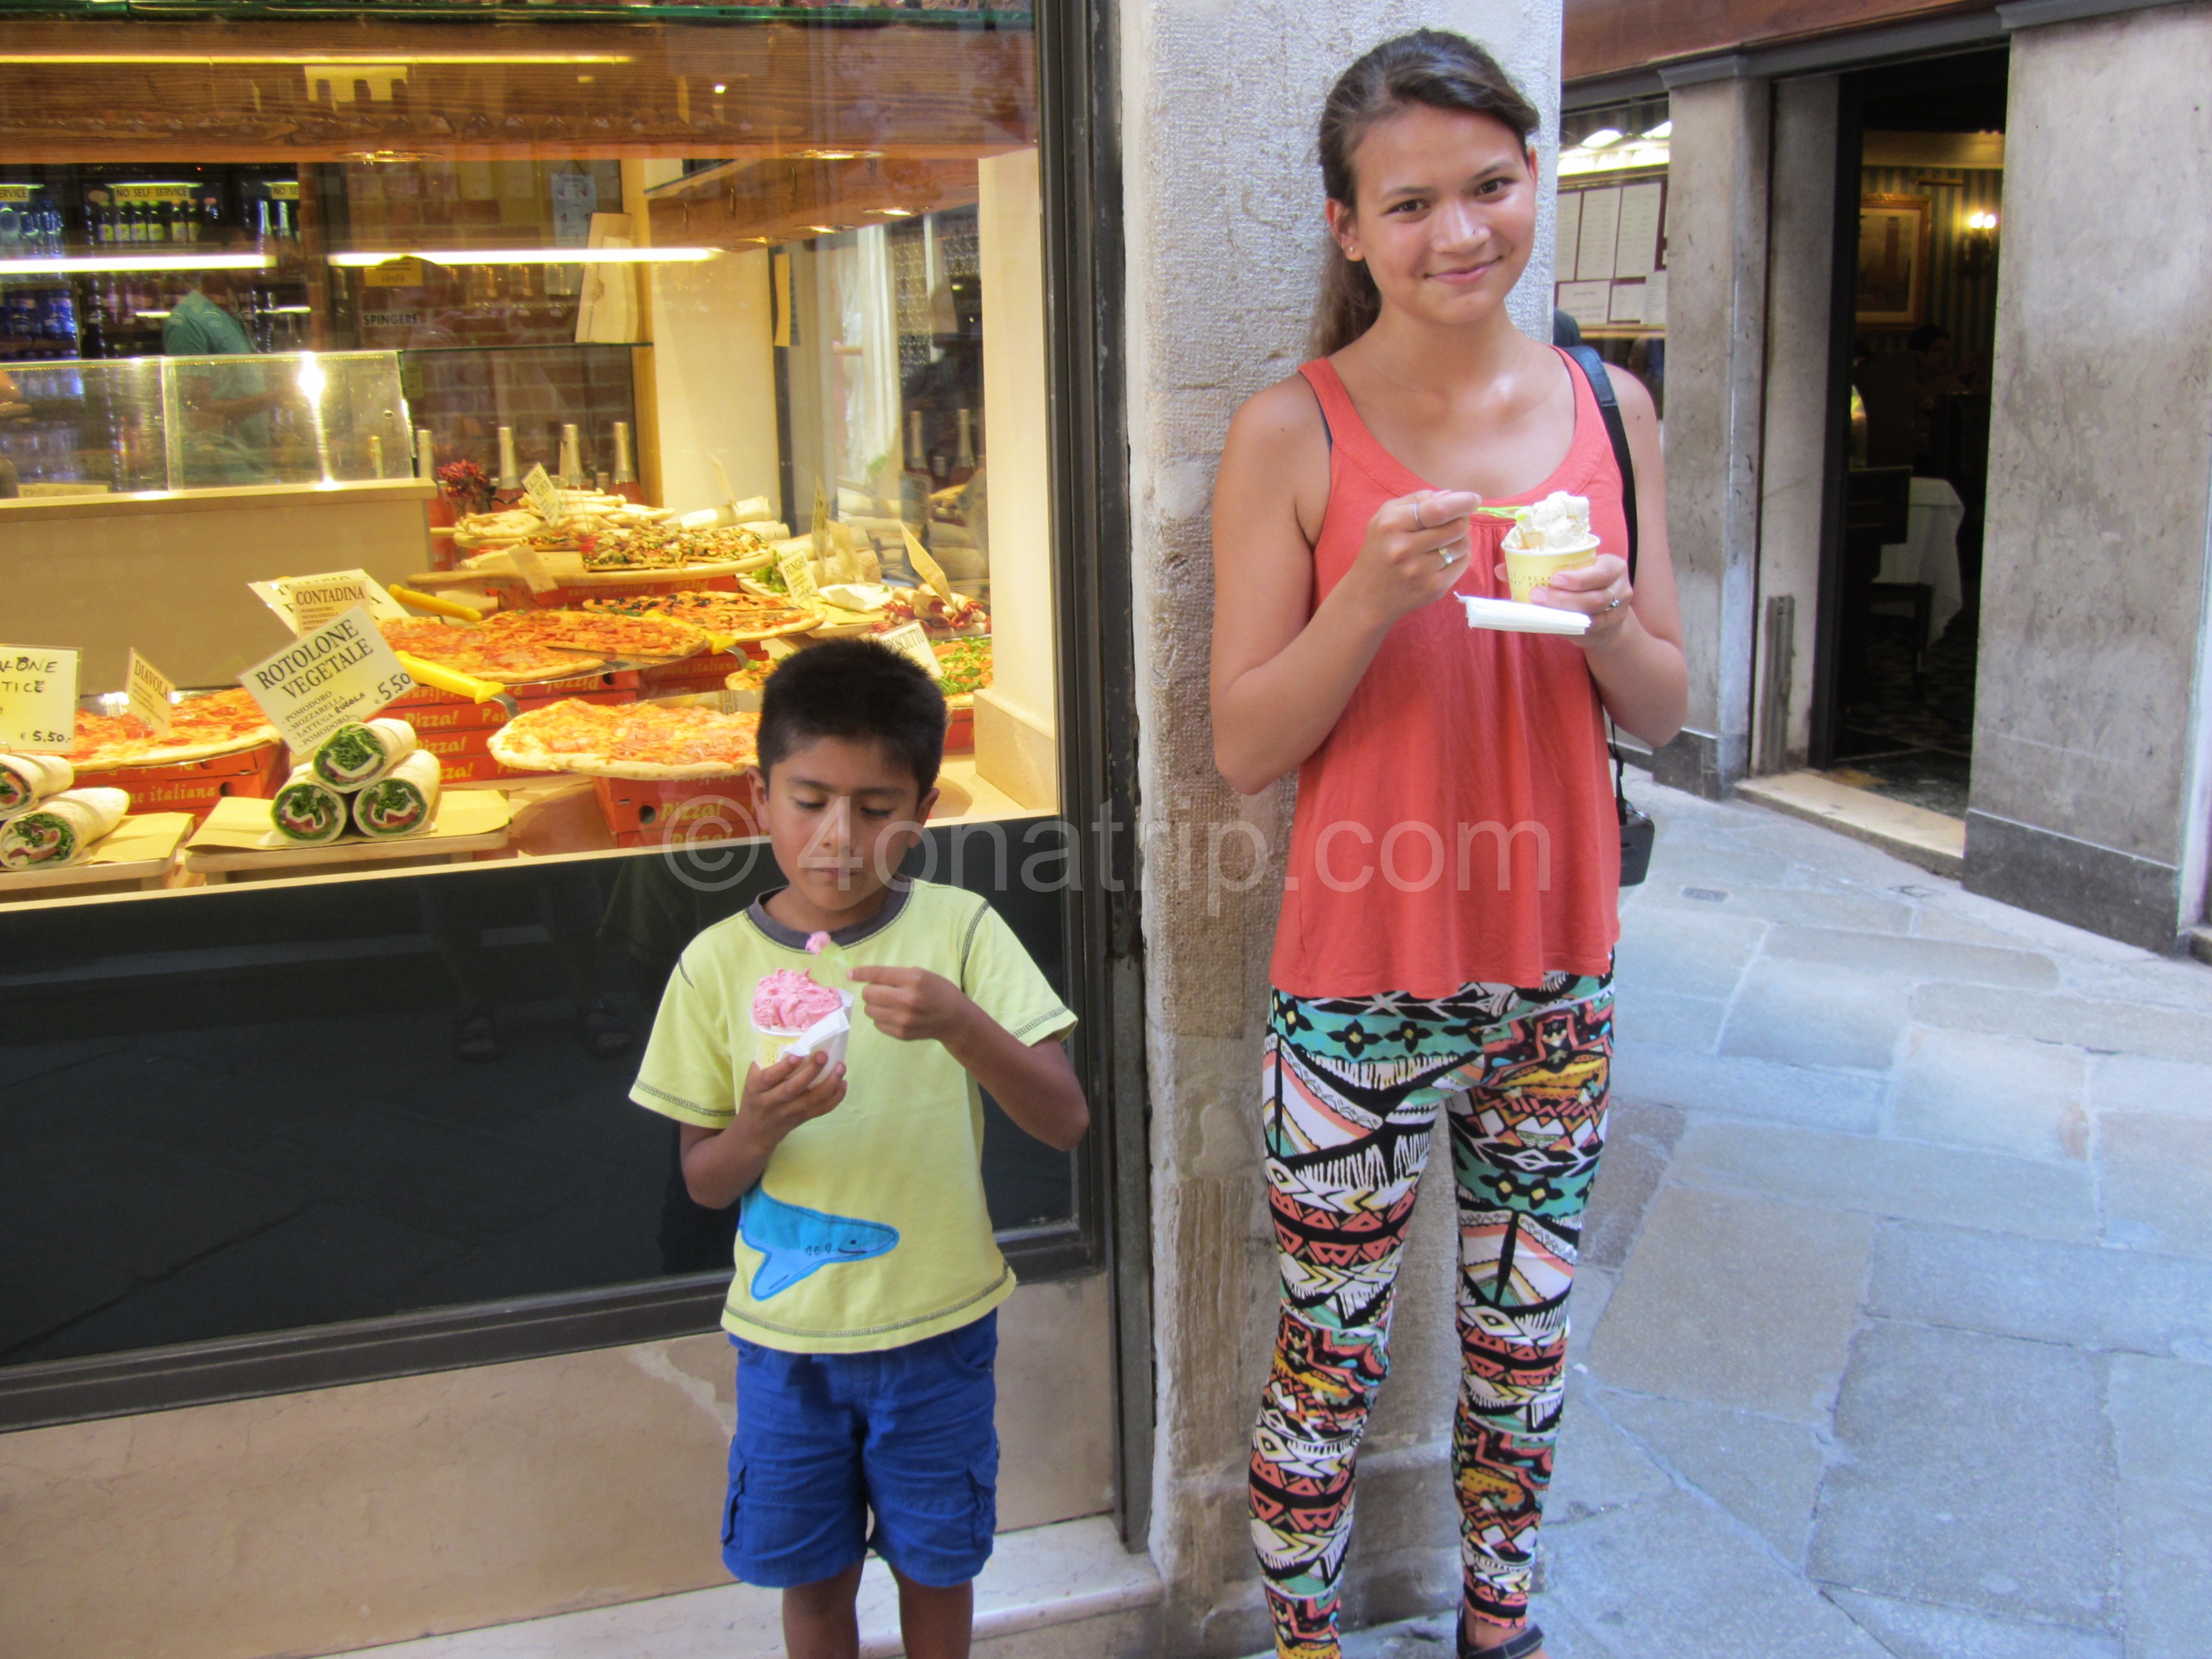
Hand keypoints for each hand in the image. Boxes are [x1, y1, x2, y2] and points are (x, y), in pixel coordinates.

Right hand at [736, 1049, 845, 1150]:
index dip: (784, 1067)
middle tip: (823, 1055)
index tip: (799, 1055)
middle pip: (793, 1088)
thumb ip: (766, 1063)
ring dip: (829, 1083)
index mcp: (757, 1088)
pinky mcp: (801, 1119)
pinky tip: (843, 1084)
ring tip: (841, 1067)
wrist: (755, 1132)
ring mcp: (788, 1112)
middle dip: (811, 1071)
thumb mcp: (752, 1080)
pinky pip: (821, 1110)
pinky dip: (835, 1098)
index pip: (769, 1077)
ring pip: (811, 1100)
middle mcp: (772, 1101)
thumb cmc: (755, 1098)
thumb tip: (790, 1040)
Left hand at [847, 964, 970, 1042]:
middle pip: (869, 994)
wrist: (954, 1019)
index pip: (879, 974)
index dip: (861, 973)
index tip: (850, 973)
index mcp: (914, 980)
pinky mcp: (901, 1033)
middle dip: (871, 991)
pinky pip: (877, 1024)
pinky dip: (881, 1018)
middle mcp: (907, 999)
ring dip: (874, 1005)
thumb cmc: (938, 991)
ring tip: (889, 1004)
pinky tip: (895, 1015)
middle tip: (881, 991)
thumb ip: (895, 975)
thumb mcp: (921, 974)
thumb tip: (864, 978)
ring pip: (869, 1010)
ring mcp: (903, 1019)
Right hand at [1343, 489, 1481, 626]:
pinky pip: (1462, 564)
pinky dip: (1460, 557)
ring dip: (1461, 539)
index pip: (1438, 509)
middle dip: (1462, 520)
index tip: (1473, 499)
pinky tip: (1445, 557)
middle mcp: (1404, 548)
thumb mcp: (1385, 517)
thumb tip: (1451, 495)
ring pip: (1462, 545)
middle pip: (1455, 527)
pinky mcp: (1433, 589)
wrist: (1367, 596)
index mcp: (1391, 525)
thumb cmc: (1378, 550)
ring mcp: (1419, 572)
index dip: (1462, 502)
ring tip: (1446, 541)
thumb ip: (1416, 500)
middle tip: (1455, 522)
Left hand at [1497, 551, 1634, 648]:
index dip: (1578, 577)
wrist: (1606, 615)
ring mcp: (1617, 612)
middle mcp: (1620, 588)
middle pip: (1595, 597)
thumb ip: (1540, 568)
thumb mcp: (1571, 573)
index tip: (1553, 578)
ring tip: (1540, 608)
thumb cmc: (1582, 587)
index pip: (1601, 571)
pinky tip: (1551, 622)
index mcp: (1613, 566)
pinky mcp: (1609, 629)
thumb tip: (1501, 569)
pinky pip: (1588, 630)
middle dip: (1564, 598)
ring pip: (1592, 616)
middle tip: (1537, 595)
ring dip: (1564, 612)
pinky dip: (1568, 626)